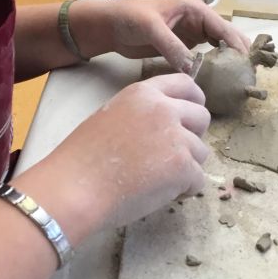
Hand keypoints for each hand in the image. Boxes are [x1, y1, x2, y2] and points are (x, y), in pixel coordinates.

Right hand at [15, 74, 210, 240]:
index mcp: (143, 93)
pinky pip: (198, 179)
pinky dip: (184, 190)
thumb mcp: (111, 117)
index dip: (193, 102)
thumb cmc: (83, 160)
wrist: (74, 189)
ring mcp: (176, 137)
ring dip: (186, 167)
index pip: (186, 84)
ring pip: (201, 152)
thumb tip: (169, 128)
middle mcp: (164, 109)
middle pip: (202, 117)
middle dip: (193, 137)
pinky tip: (158, 194)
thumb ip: (142, 114)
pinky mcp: (182, 166)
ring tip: (156, 179)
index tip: (189, 118)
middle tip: (171, 156)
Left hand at [70, 0, 250, 72]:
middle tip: (249, 77)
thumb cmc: (129, 17)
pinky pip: (204, 58)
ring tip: (240, 82)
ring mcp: (192, 35)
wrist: (109, 26)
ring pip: (218, 49)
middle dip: (239, 55)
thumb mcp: (152, 29)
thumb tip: (194, 71)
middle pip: (227, 38)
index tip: (247, 66)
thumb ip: (173, 48)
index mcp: (195, 9)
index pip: (224, 27)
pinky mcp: (184, 47)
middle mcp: (198, 21)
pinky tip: (219, 83)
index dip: (238, 46)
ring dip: (228, 63)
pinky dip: (213, 68)